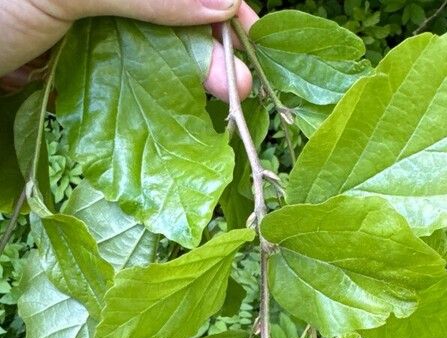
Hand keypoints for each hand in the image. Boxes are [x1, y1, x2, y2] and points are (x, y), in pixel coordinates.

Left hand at [0, 0, 257, 100]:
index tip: (250, 35)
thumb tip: (222, 4)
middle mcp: (115, 1)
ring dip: (192, 76)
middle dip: (213, 47)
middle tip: (242, 88)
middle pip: (178, 14)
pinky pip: (136, 77)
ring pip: (162, 48)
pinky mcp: (89, 63)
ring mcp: (100, 27)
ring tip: (221, 102)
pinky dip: (159, 94)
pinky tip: (179, 111)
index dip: (221, 2)